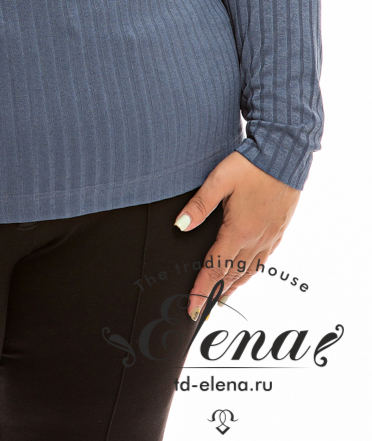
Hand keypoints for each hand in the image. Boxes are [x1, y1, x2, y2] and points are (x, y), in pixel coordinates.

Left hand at [173, 151, 300, 319]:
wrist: (284, 154)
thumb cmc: (249, 165)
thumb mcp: (219, 180)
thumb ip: (199, 205)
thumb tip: (180, 226)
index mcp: (239, 231)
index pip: (216, 268)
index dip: (202, 290)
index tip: (193, 309)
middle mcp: (256, 239)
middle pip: (233, 275)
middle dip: (216, 293)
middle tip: (203, 310)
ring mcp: (270, 236)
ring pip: (250, 271)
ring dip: (234, 286)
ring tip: (222, 297)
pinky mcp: (279, 229)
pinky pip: (264, 260)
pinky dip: (251, 273)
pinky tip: (247, 273)